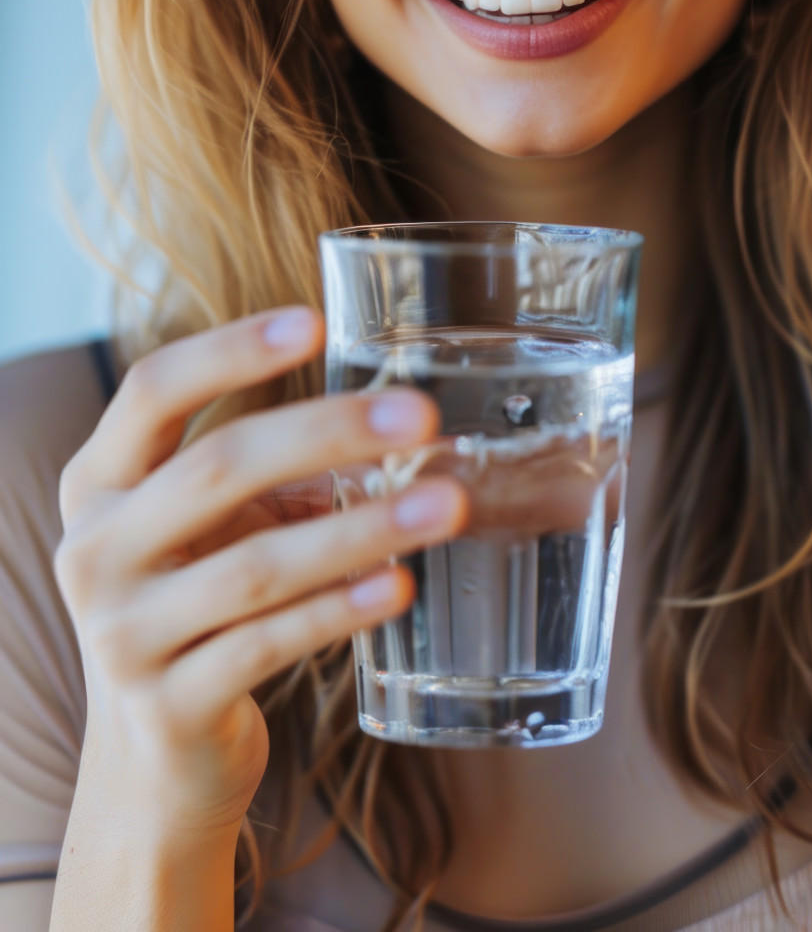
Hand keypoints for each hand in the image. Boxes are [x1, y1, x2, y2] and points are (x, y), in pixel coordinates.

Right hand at [54, 307, 468, 835]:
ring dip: (361, 530)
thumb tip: (402, 428)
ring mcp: (123, 633)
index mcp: (98, 482)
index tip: (314, 322)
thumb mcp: (211, 529)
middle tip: (420, 415)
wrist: (150, 763)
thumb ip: (279, 476)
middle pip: (216, 466)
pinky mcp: (167, 706)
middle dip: (327, 431)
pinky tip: (397, 586)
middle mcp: (95, 549)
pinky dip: (339, 609)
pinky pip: (266, 645)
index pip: (152, 391)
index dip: (230, 351)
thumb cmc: (195, 609)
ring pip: (256, 566)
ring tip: (443, 504)